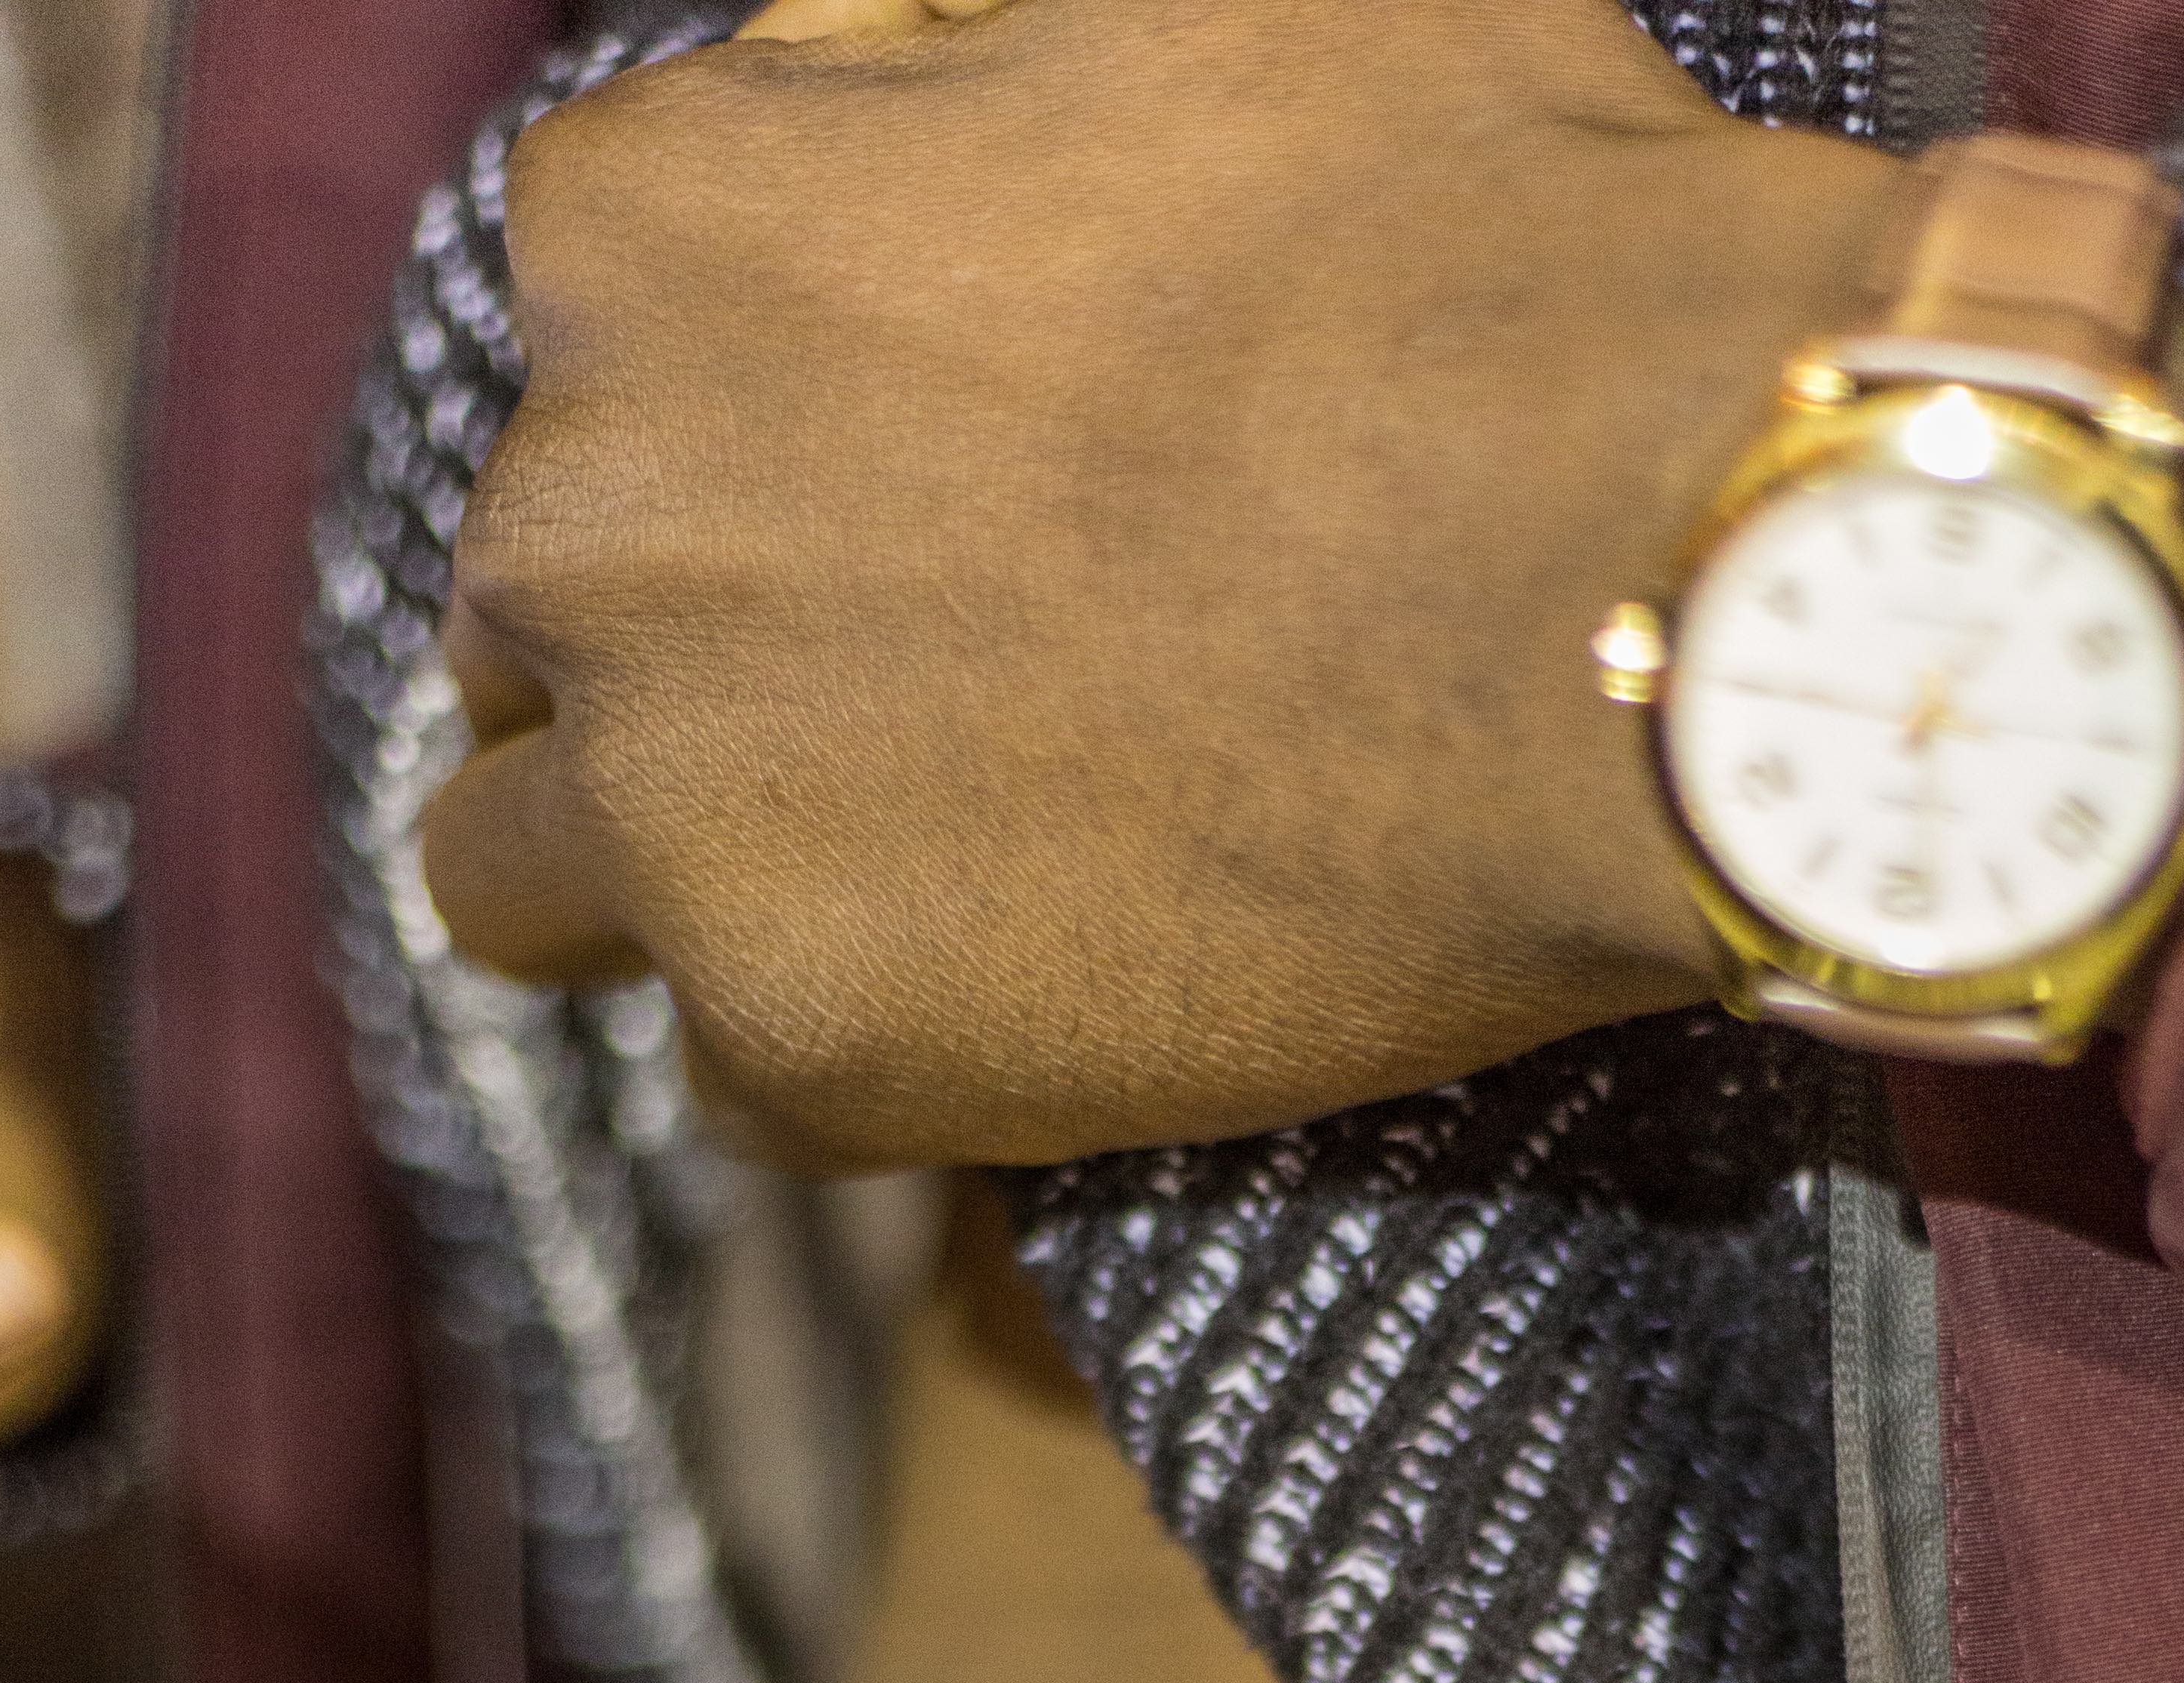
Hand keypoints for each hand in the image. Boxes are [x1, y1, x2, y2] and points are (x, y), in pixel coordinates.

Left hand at [421, 0, 1906, 1167]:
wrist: (1653, 577)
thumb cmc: (1482, 249)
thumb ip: (962, 52)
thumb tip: (897, 90)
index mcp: (648, 228)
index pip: (594, 352)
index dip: (750, 429)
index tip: (904, 493)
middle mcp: (586, 510)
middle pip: (543, 616)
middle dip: (695, 649)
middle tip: (920, 697)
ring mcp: (673, 797)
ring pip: (531, 867)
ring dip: (674, 869)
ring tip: (890, 880)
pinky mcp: (798, 1034)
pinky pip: (728, 1079)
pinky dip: (840, 1051)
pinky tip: (1009, 1002)